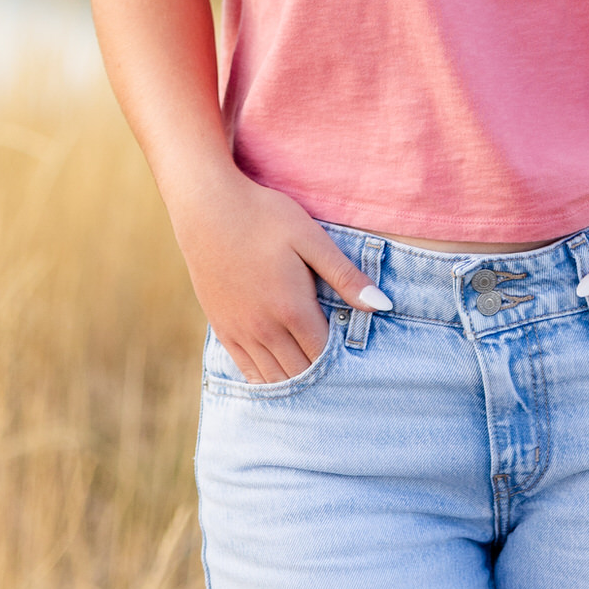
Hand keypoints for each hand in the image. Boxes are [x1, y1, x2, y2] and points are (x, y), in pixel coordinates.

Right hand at [172, 164, 390, 382]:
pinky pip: (247, 370)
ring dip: (297, 381)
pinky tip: (282, 376)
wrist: (206, 207)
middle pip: (301, 372)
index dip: (344, 362)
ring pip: (274, 378)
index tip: (360, 360)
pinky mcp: (222, 328)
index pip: (325, 355)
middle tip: (344, 375)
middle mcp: (265, 329)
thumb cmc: (264, 216)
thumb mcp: (311, 238)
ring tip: (318, 380)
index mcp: (292, 309)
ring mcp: (240, 332)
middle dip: (324, 376)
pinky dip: (268, 380)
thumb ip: (345, 276)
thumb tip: (383, 305)